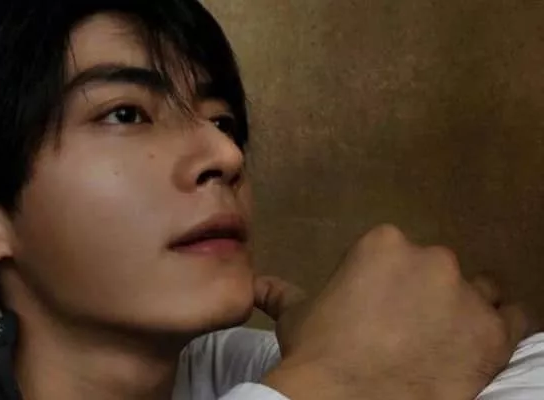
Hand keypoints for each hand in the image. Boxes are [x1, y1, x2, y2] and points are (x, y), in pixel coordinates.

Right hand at [255, 224, 529, 399]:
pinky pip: (513, 318)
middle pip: (436, 271)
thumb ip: (281, 293)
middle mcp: (430, 258)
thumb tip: (257, 285)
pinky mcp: (494, 332)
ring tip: (442, 343)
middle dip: (425, 295)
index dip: (388, 286)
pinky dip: (497, 331)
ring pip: (477, 292)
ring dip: (463, 311)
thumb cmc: (318, 352)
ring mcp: (466, 293)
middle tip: (405, 332)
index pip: (395, 255)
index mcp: (382, 244)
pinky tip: (474, 348)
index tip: (378, 313)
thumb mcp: (297, 318)